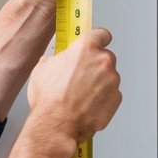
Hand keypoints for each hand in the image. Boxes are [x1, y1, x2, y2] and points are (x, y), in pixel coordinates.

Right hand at [27, 28, 121, 143]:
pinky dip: (103, 98)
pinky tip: (87, 104)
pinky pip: (112, 94)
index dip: (99, 39)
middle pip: (105, 57)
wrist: (57, 123)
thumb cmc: (50, 99)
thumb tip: (49, 63)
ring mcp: (112, 80)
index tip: (98, 42)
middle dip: (96, 66)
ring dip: (99, 83)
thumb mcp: (41, 71)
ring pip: (109, 77)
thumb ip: (51, 61)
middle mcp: (102, 61)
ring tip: (81, 95)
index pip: (101, 34)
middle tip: (81, 77)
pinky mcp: (116, 98)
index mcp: (85, 48)